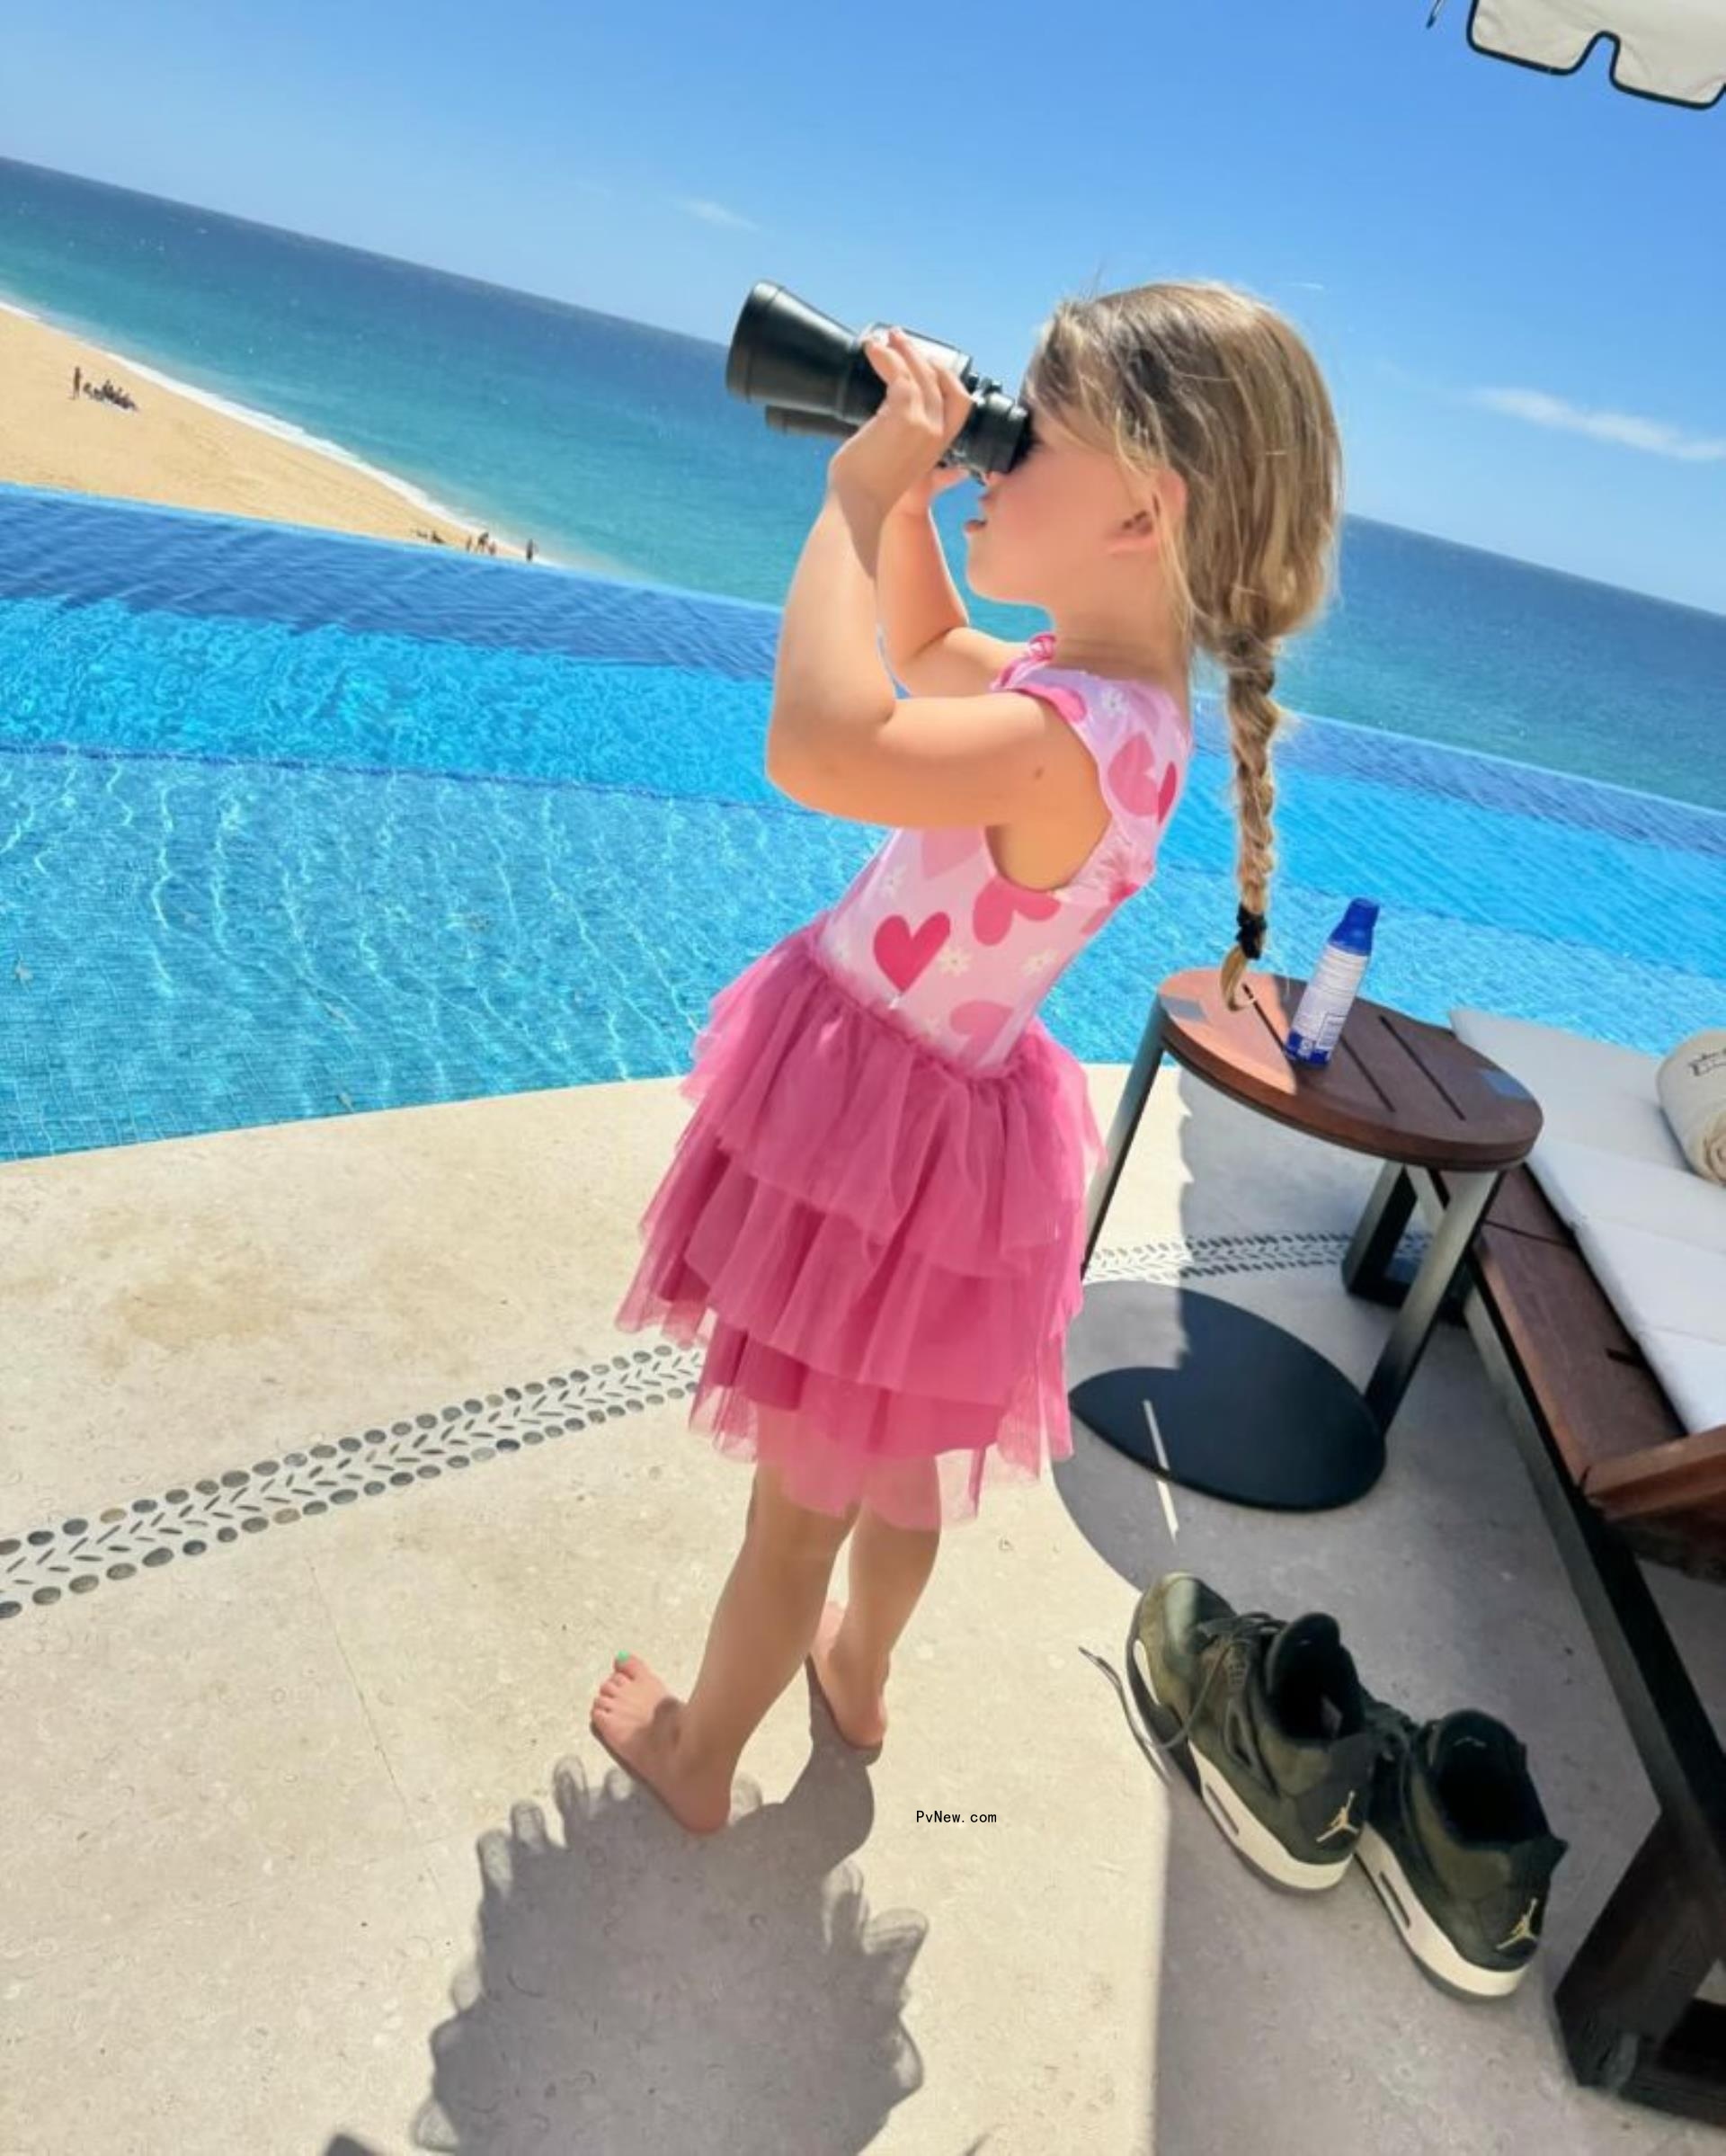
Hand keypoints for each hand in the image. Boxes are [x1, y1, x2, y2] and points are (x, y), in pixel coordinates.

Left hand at [827, 326, 975, 520]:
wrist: (858, 505)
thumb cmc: (868, 490)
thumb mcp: (897, 467)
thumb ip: (905, 448)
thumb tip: (894, 430)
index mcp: (938, 446)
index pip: (961, 403)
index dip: (947, 377)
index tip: (926, 362)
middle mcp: (936, 434)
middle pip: (943, 381)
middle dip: (921, 355)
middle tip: (898, 338)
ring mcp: (922, 424)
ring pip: (921, 374)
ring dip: (902, 350)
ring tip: (883, 339)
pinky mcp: (902, 417)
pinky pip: (899, 375)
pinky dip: (886, 357)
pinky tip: (873, 350)